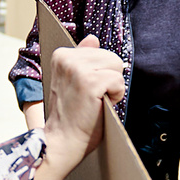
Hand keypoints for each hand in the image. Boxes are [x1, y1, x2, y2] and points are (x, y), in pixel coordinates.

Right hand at [42, 35, 125, 164]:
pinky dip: (116, 96)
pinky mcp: (90, 83)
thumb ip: (82, 58)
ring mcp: (77, 70)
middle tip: (91, 98)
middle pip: (111, 57)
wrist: (62, 141)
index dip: (100, 73)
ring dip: (112, 87)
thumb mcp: (73, 81)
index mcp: (61, 55)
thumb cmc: (70, 115)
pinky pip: (119, 81)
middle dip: (109, 78)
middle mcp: (66, 58)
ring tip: (95, 101)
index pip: (100, 52)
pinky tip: (99, 105)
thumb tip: (92, 38)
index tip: (84, 90)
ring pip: (117, 67)